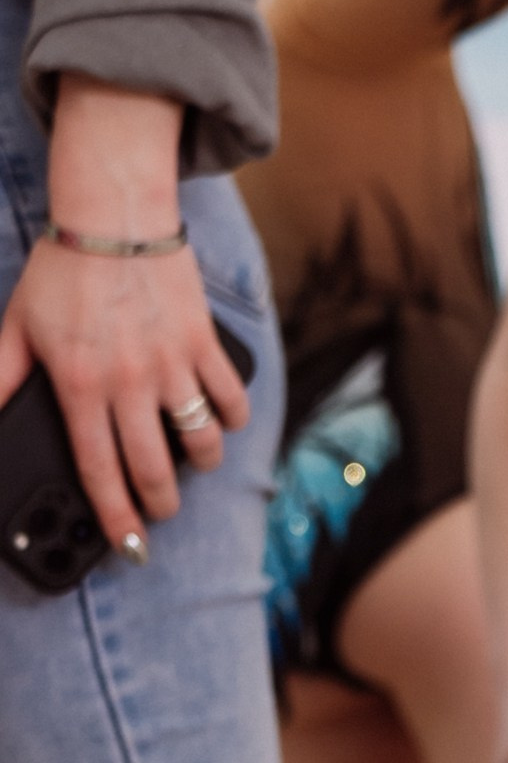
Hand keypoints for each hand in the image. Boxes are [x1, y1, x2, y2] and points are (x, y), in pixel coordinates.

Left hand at [0, 80, 247, 549]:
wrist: (113, 215)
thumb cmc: (63, 269)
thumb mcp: (17, 327)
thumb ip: (0, 378)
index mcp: (81, 385)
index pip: (100, 470)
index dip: (117, 518)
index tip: (130, 547)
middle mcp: (129, 382)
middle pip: (155, 469)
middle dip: (160, 505)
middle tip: (159, 513)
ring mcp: (171, 365)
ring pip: (201, 441)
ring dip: (201, 465)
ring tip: (191, 466)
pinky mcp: (203, 344)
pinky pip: (230, 398)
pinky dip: (230, 418)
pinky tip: (219, 420)